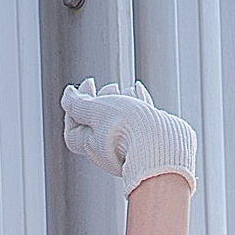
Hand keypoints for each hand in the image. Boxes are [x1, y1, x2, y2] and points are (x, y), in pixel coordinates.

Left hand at [61, 79, 196, 197]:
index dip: (74, 105)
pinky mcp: (149, 140)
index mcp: (92, 146)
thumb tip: (68, 95)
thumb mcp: (96, 111)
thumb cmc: (128, 130)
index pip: (73, 129)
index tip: (88, 84)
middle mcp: (109, 150)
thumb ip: (79, 104)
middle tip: (110, 87)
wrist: (165, 145)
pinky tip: (137, 89)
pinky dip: (136, 103)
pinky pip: (139, 120)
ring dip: (119, 100)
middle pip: (98, 122)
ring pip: (120, 120)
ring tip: (125, 90)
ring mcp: (130, 146)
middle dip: (101, 100)